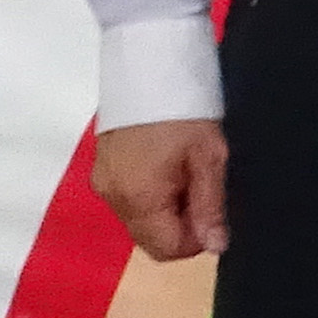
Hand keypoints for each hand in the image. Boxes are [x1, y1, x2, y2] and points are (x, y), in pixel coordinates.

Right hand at [93, 117, 228, 261]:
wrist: (148, 66)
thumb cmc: (183, 110)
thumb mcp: (208, 159)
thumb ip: (210, 207)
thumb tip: (215, 246)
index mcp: (138, 199)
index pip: (166, 250)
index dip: (196, 240)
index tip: (212, 213)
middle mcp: (113, 196)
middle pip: (150, 237)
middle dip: (180, 224)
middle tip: (201, 187)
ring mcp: (103, 181)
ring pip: (139, 218)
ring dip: (166, 208)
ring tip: (185, 170)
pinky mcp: (102, 167)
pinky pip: (128, 197)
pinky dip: (150, 192)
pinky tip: (166, 163)